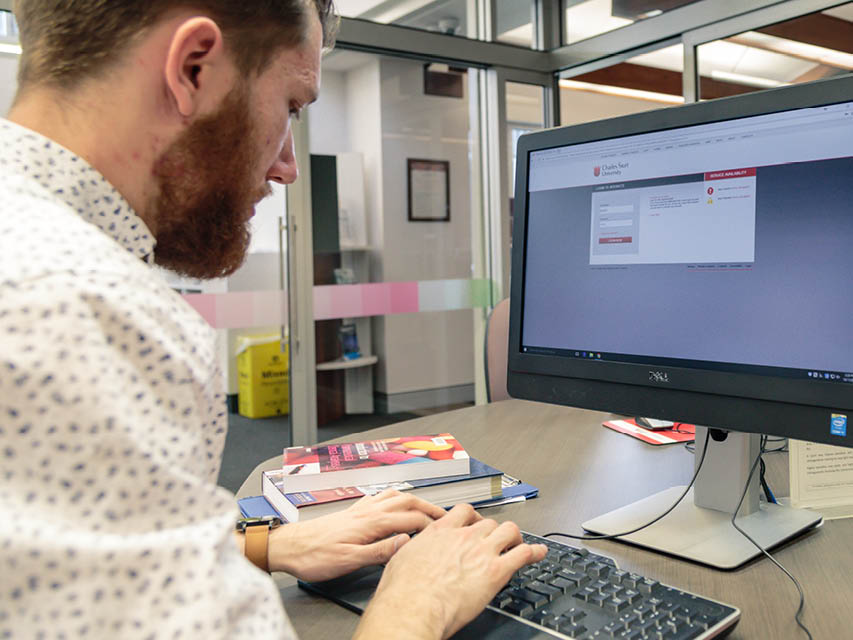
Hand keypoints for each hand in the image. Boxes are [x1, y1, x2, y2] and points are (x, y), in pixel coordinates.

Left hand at [267, 489, 445, 580]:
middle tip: (445, 515)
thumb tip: (406, 541)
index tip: (446, 531)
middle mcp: (367, 511)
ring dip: (414, 498)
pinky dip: (395, 496)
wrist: (290, 546)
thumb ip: (380, 550)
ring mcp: (360, 508)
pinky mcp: (352, 511)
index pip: (411, 519)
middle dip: (429, 506)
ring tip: (427, 505)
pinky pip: (380, 496)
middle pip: (407, 501)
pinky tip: (394, 500)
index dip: (432, 525)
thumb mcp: (349, 560)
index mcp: (370, 522)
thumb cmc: (314, 556)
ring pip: (394, 495)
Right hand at [354, 504, 547, 639]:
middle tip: (496, 540)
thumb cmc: (404, 590)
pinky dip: (535, 552)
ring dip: (515, 537)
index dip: (473, 516)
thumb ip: (412, 551)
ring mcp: (482, 551)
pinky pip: (523, 554)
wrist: (414, 606)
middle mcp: (464, 537)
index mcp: (440, 532)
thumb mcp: (402, 559)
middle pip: (489, 522)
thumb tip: (406, 552)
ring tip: (518, 544)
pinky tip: (539, 553)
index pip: (463, 512)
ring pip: (509, 531)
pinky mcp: (496, 571)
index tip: (475, 522)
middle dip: (494, 531)